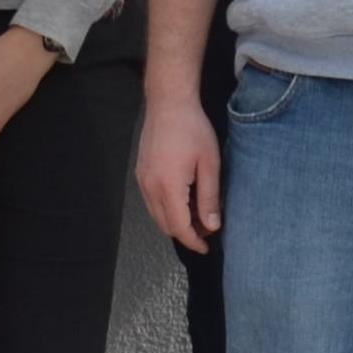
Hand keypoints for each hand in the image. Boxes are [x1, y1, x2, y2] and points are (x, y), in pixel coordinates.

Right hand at [134, 94, 219, 254]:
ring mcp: (142, 180)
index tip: (207, 247)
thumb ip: (210, 198)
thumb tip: (212, 225)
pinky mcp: (141, 174)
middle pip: (164, 224)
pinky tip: (183, 202)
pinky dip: (166, 210)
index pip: (178, 226)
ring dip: (175, 222)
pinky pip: (151, 202)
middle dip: (185, 234)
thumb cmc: (192, 130)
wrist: (168, 105)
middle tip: (207, 232)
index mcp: (169, 186)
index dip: (193, 241)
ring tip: (198, 217)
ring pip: (156, 215)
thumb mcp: (210, 164)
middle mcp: (150, 187)